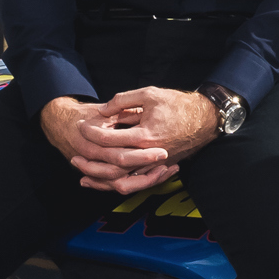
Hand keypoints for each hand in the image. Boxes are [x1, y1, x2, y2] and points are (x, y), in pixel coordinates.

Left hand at [47, 88, 218, 193]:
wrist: (204, 120)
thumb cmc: (178, 105)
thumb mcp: (150, 94)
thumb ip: (123, 100)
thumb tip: (102, 109)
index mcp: (146, 137)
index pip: (110, 139)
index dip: (92, 132)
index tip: (81, 125)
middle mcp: (149, 156)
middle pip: (112, 166)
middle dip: (90, 161)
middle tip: (74, 154)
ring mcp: (154, 166)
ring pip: (122, 182)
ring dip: (100, 180)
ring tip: (82, 174)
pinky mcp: (157, 170)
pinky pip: (133, 183)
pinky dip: (115, 184)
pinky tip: (101, 182)